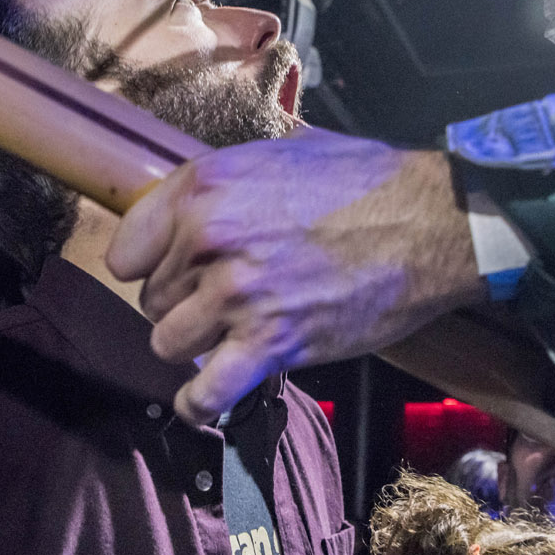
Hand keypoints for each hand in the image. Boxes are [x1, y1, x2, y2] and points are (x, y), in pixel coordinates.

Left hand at [106, 126, 486, 423]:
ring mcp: (237, 295)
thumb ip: (224, 181)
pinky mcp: (271, 343)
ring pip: (169, 343)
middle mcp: (210, 239)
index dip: (146, 265)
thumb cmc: (363, 181)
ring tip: (224, 336)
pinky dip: (200, 402)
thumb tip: (193, 202)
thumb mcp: (280, 152)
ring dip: (193, 346)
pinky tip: (206, 396)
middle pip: (151, 298)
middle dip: (179, 303)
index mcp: (205, 187)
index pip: (126, 249)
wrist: (429, 221)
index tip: (168, 271)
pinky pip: (206, 393)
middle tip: (219, 299)